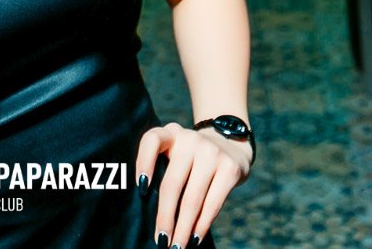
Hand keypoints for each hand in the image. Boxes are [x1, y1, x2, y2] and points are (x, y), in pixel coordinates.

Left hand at [136, 123, 251, 247]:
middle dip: (165, 217)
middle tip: (160, 240)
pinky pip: (212, 204)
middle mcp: (190, 139)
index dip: (143, 163)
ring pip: (192, 199)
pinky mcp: (230, 168)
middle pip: (172, 183)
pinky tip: (195, 238)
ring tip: (177, 246)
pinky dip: (202, 226)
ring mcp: (212, 152)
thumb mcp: (176, 151)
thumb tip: (148, 213)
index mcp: (171, 133)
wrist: (231, 143)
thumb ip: (163, 168)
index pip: (152, 140)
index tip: (140, 189)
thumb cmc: (192, 157)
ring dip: (183, 228)